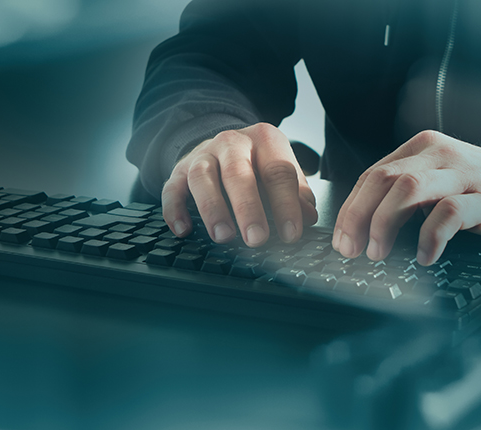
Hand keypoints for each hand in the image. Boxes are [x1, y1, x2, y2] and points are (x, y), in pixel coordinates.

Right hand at [161, 123, 317, 246]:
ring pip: (203, 178)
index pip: (278, 171)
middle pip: (238, 173)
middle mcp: (232, 143)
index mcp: (264, 140)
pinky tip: (183, 230)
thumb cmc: (257, 164)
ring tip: (224, 237)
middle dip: (248, 208)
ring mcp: (202, 155)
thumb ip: (296, 193)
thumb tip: (308, 217)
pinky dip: (175, 210)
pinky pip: (172, 189)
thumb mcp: (280, 171)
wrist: (221, 145)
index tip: (291, 234)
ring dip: (213, 209)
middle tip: (257, 239)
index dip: (286, 204)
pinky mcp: (179, 171)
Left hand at [332, 130, 480, 264]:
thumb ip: (404, 196)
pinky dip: (431, 237)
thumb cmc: (480, 192)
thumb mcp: (437, 184)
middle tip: (352, 249)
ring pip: (409, 189)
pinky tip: (425, 256)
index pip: (373, 175)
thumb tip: (361, 229)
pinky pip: (450, 213)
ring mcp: (463, 175)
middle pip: (384, 179)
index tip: (341, 239)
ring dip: (385, 223)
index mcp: (422, 149)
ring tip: (379, 253)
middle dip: (359, 216)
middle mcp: (440, 156)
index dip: (351, 208)